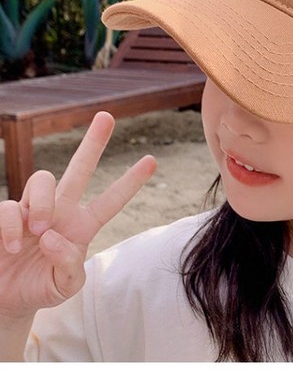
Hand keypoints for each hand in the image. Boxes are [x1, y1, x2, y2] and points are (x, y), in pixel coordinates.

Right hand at [0, 112, 155, 318]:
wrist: (6, 301)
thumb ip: (70, 265)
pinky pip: (7, 207)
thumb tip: (54, 237)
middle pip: (79, 168)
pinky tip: (13, 245)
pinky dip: (11, 226)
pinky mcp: (4, 216)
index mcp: (82, 225)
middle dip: (93, 142)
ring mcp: (31, 209)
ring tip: (39, 231)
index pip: (111, 200)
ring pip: (43, 180)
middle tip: (107, 116)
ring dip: (42, 204)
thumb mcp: (66, 285)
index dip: (130, 181)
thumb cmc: (41, 288)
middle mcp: (60, 210)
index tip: (152, 160)